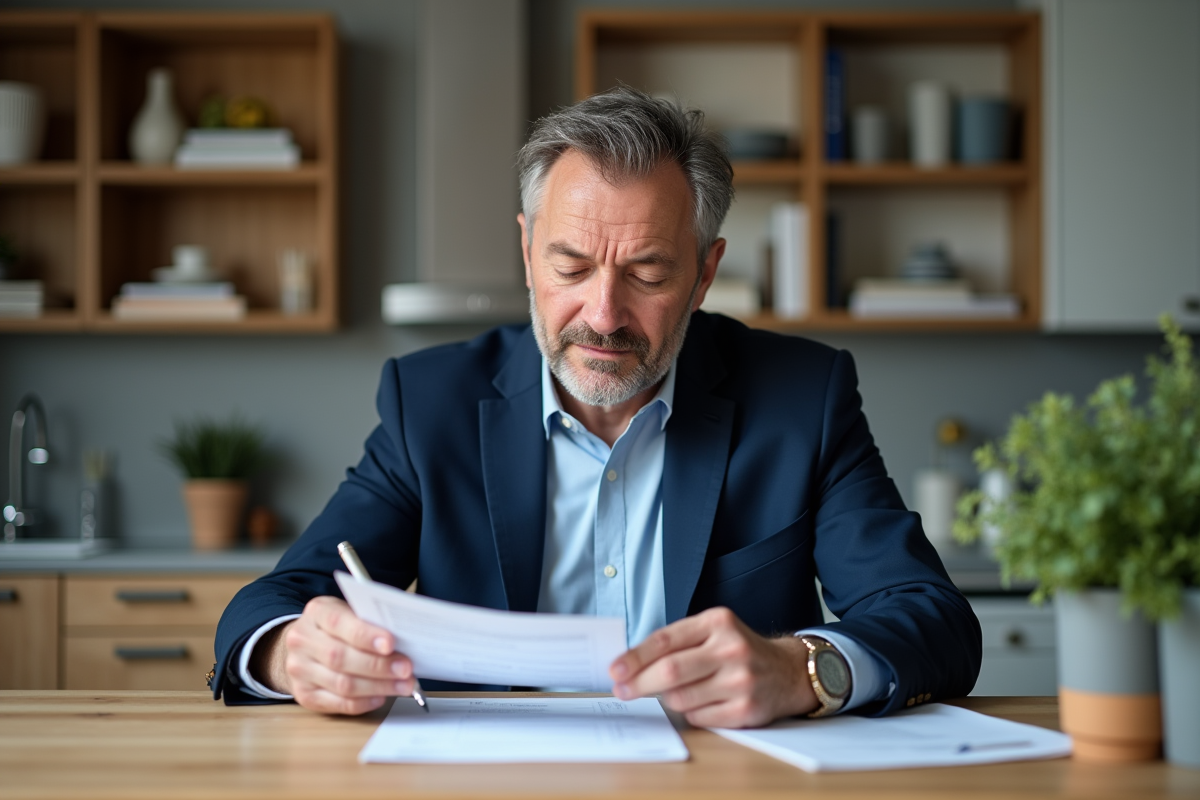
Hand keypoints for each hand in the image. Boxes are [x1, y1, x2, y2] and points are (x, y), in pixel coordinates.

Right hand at [250, 596, 414, 714]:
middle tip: (406, 669)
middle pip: (340, 658)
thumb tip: (405, 641)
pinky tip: (382, 696)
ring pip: (342, 684)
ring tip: (403, 686)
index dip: (366, 635)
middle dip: (379, 665)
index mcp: (316, 613)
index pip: (339, 622)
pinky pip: (338, 704)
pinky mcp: (304, 695)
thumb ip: (370, 622)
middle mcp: (302, 641)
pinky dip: (365, 702)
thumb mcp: (350, 612)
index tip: (391, 644)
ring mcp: (299, 670)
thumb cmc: (338, 626)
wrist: (304, 643)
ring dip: (378, 687)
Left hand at [608, 607, 817, 727]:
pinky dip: (690, 712)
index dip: (635, 658)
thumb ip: (678, 642)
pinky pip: (698, 717)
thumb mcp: (713, 631)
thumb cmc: (738, 650)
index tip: (615, 670)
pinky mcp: (746, 709)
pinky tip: (699, 702)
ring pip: (681, 698)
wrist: (788, 671)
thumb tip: (630, 664)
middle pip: (670, 671)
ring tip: (674, 692)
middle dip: (639, 683)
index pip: (666, 641)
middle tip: (622, 691)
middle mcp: (731, 649)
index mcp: (718, 622)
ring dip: (668, 699)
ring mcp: (740, 680)